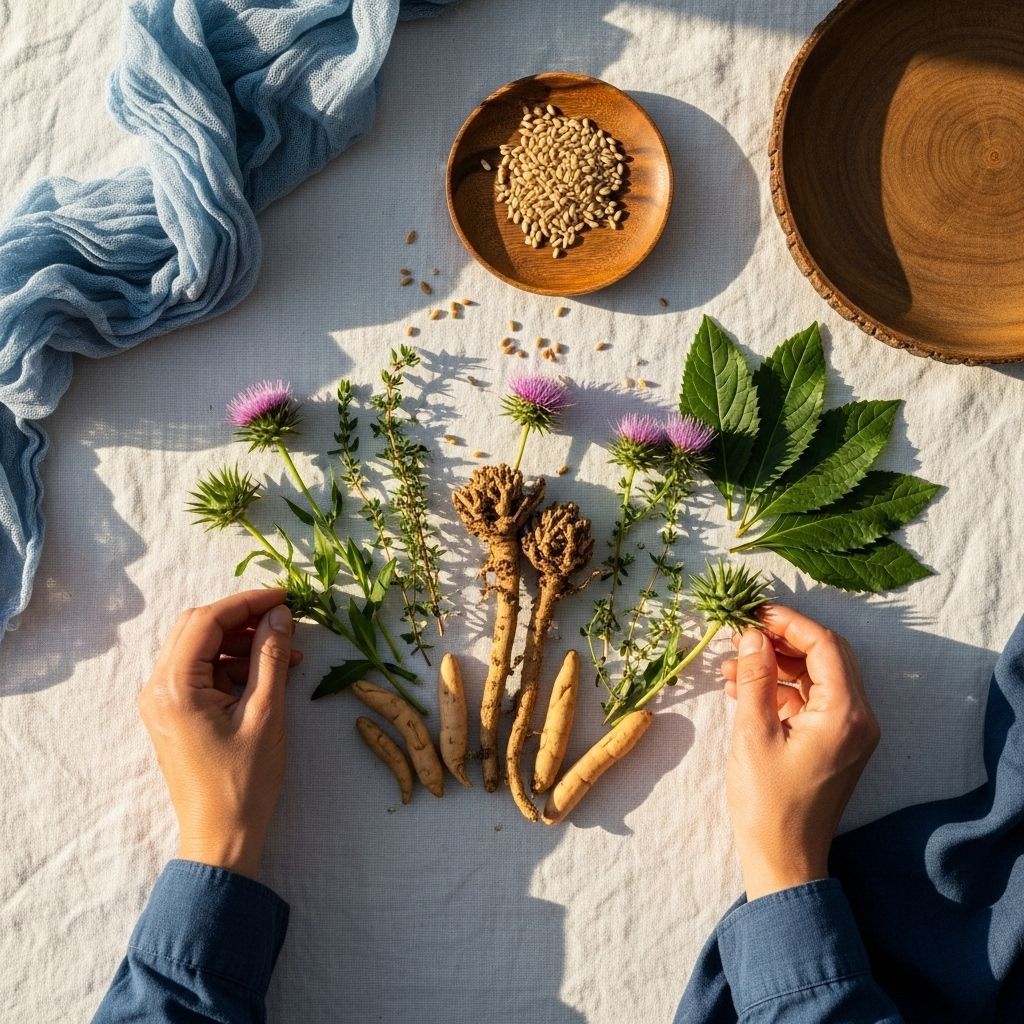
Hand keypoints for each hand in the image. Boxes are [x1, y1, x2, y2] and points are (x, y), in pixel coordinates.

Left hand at [137, 589, 301, 878]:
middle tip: (284, 619)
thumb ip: (271, 657)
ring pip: (200, 648)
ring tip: (287, 652)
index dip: (247, 602)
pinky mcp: (174, 713)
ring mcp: (163, 701)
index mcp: (174, 687)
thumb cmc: (244, 782)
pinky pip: (201, 672)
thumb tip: (280, 615)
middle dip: (243, 618)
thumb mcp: (266, 714)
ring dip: (241, 643)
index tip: (285, 597)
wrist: (220, 837)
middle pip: (197, 628)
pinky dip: (233, 665)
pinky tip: (268, 674)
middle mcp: (158, 687)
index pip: (207, 621)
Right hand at [721, 604, 879, 900]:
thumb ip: (756, 677)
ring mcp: (851, 732)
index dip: (789, 622)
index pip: (825, 645)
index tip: (753, 612)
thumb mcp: (753, 733)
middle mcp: (859, 717)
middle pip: (827, 656)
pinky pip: (812, 700)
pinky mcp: (836, 743)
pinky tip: (743, 689)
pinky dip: (781, 689)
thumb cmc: (767, 803)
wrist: (784, 861)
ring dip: (778, 664)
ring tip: (731, 665)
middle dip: (784, 639)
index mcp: (846, 713)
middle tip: (743, 632)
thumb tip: (752, 634)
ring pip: (817, 677)